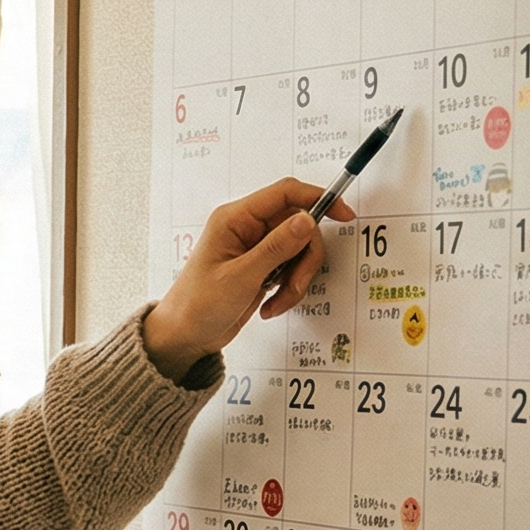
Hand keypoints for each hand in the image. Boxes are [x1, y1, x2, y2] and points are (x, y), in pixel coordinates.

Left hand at [143, 177, 354, 378]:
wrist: (186, 336)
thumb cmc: (197, 304)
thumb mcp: (240, 277)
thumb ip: (276, 247)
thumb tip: (307, 220)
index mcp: (235, 219)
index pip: (285, 193)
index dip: (317, 198)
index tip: (344, 215)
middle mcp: (247, 228)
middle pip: (300, 226)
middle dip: (304, 258)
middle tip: (292, 284)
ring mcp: (256, 249)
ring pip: (300, 250)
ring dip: (297, 279)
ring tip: (277, 301)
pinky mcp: (263, 268)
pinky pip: (292, 269)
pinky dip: (289, 289)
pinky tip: (271, 305)